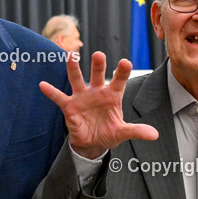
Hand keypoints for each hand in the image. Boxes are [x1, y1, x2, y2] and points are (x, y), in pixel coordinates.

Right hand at [39, 52, 157, 158]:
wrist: (92, 143)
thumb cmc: (109, 132)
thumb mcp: (123, 132)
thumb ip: (137, 131)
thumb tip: (155, 135)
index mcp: (113, 95)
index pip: (119, 80)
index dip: (122, 72)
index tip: (125, 62)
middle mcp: (97, 92)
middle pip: (97, 74)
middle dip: (98, 65)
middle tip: (98, 54)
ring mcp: (82, 97)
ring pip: (77, 80)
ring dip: (74, 69)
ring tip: (70, 56)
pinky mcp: (69, 106)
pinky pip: (59, 98)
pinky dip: (51, 92)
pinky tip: (43, 84)